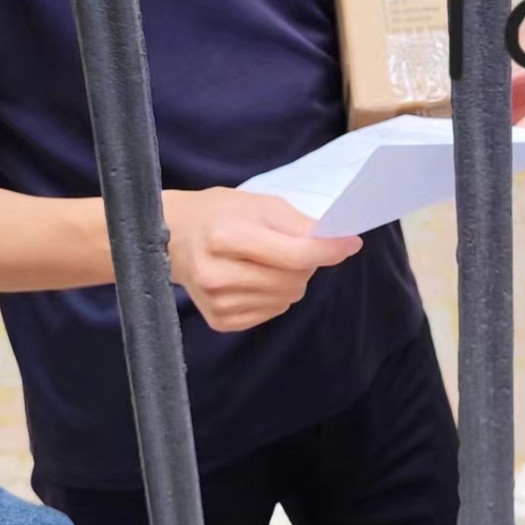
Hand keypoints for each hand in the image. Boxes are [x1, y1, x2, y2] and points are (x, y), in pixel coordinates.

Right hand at [165, 188, 362, 332]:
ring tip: (267, 261)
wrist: (174, 237)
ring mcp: (217, 302)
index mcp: (226, 236)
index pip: (294, 254)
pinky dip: (274, 295)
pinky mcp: (219, 320)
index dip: (328, 250)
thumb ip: (298, 224)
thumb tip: (338, 244)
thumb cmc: (219, 213)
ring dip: (291, 279)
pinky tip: (255, 278)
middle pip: (294, 279)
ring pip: (287, 298)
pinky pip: (271, 312)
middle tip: (289, 246)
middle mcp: (218, 274)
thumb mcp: (258, 204)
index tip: (351, 243)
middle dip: (305, 263)